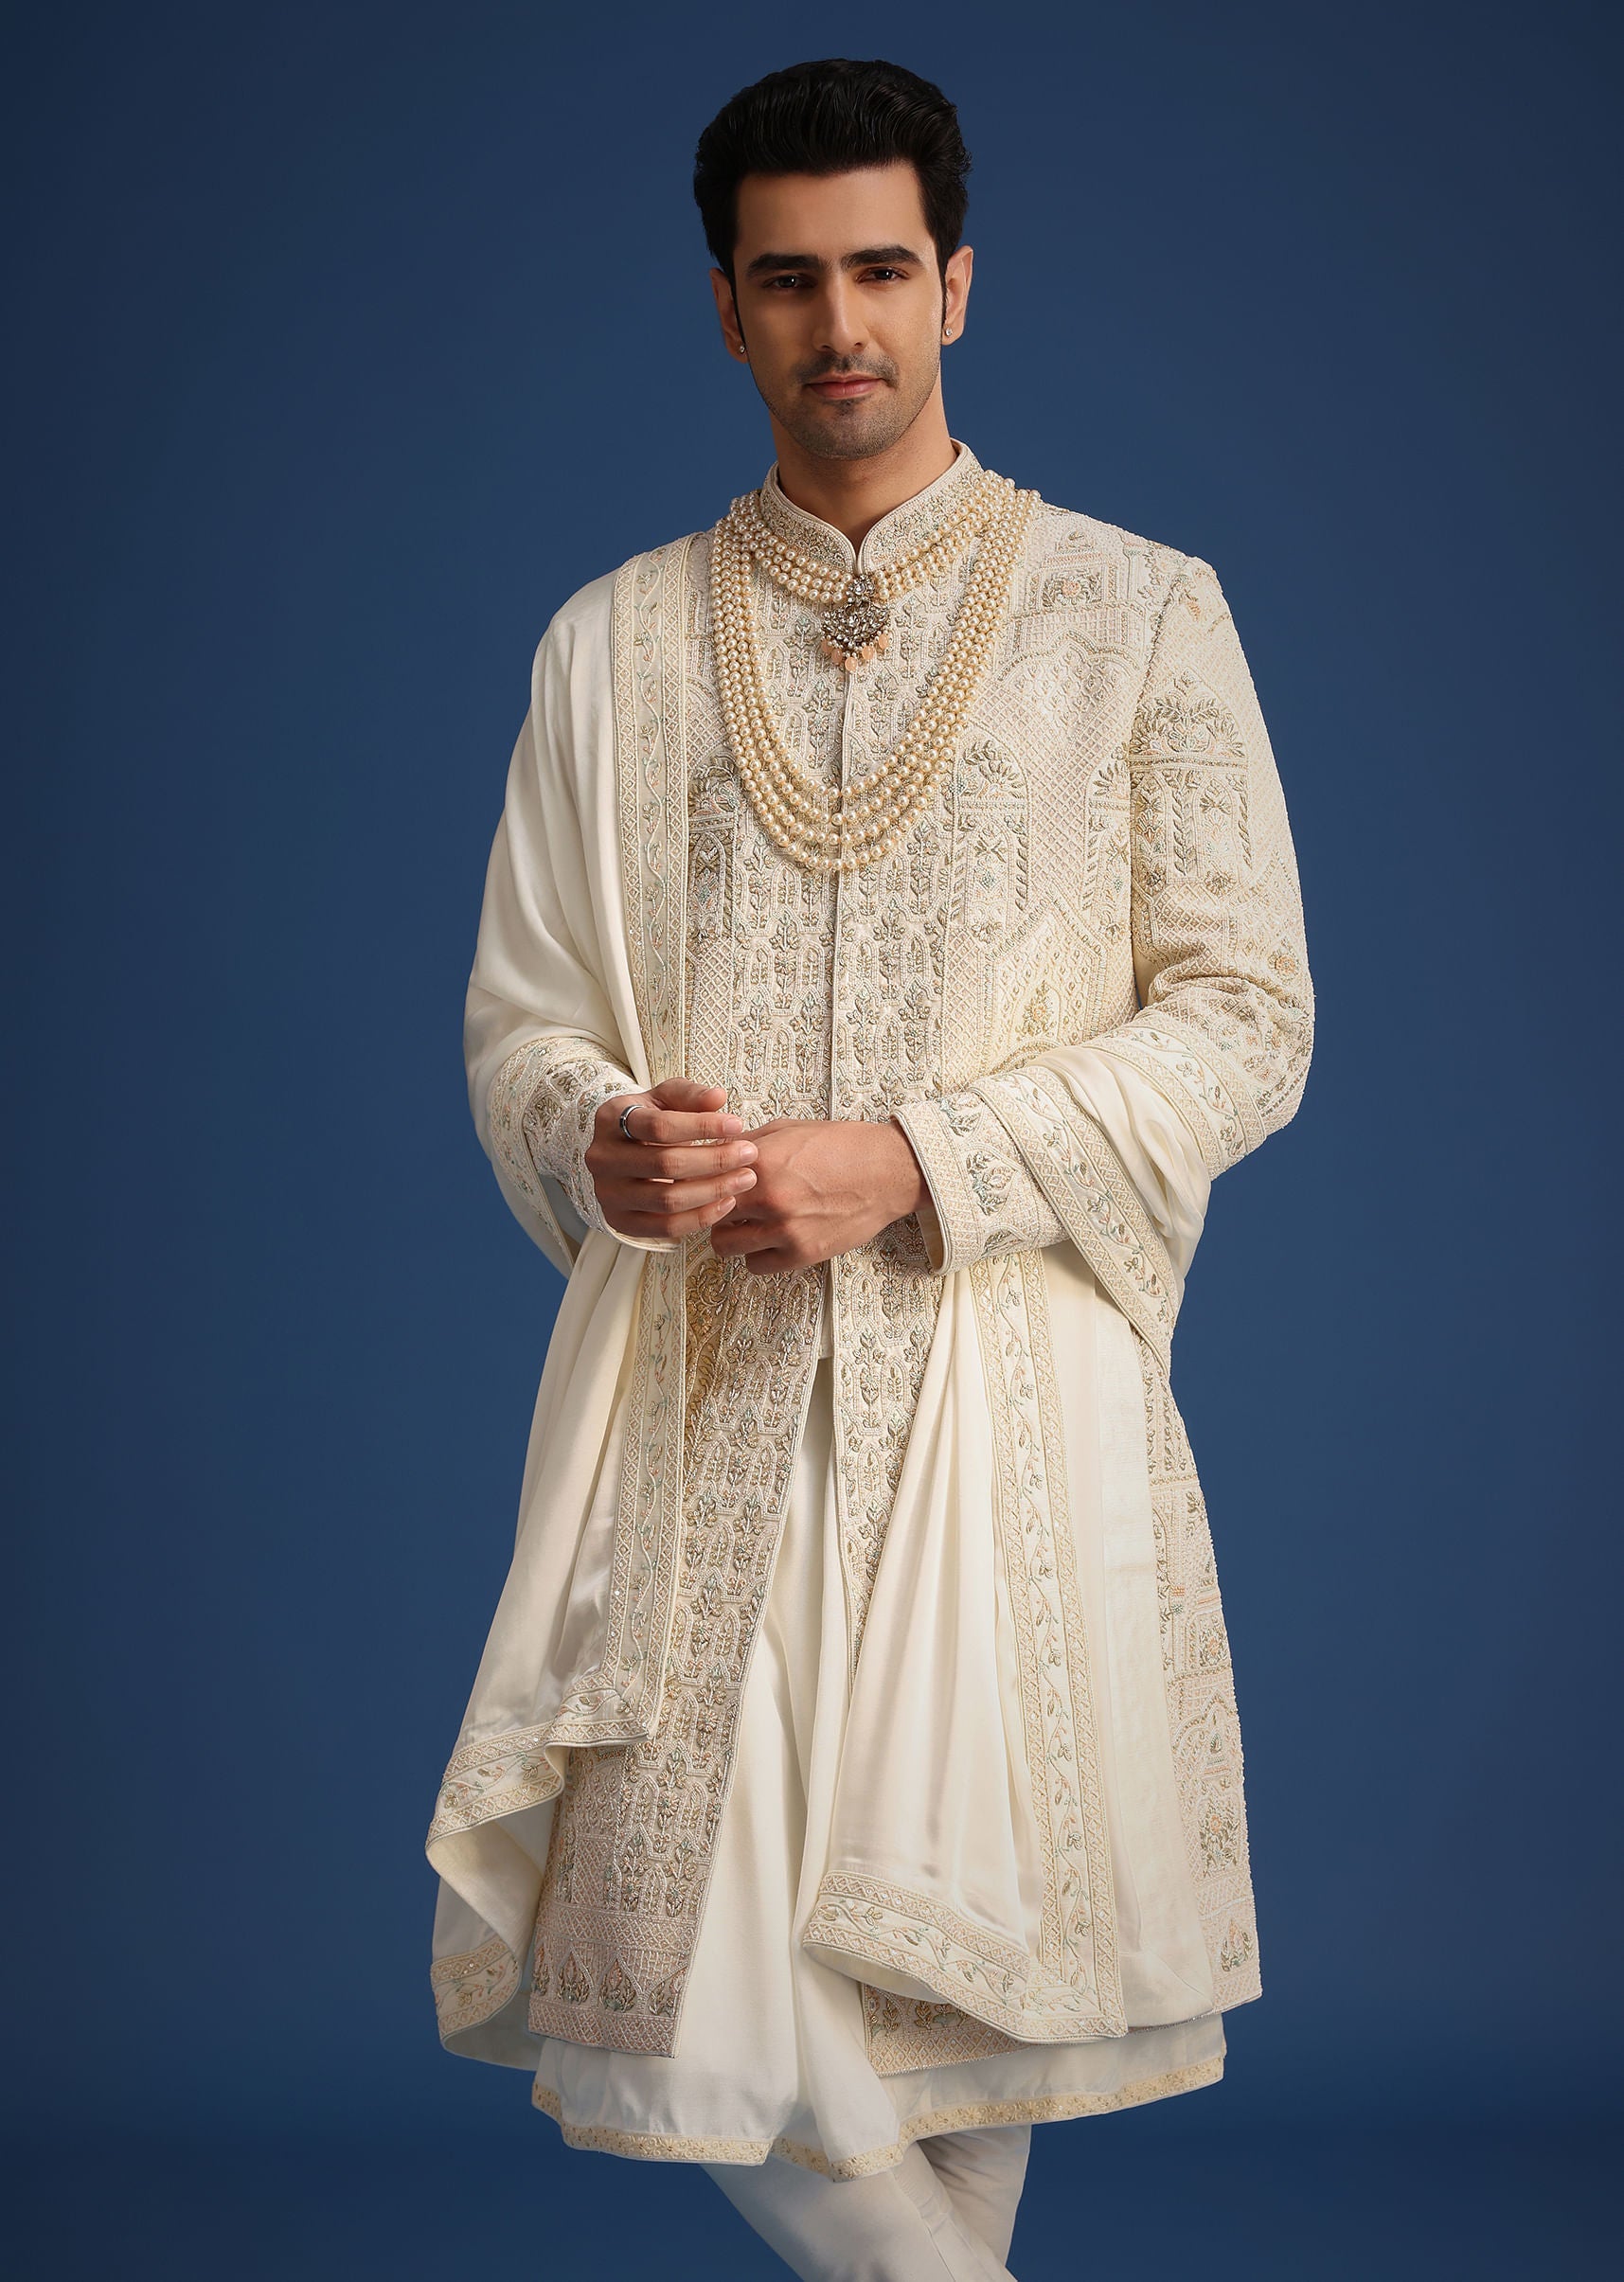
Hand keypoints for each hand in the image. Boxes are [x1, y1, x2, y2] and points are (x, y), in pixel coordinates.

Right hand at [586, 1078, 760, 1242]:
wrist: (621, 1152)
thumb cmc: (649, 1120)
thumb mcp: (664, 1098)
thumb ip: (689, 1094)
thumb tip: (718, 1097)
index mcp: (610, 1120)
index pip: (660, 1126)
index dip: (702, 1126)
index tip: (737, 1125)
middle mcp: (602, 1159)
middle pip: (666, 1164)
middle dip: (716, 1160)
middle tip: (749, 1154)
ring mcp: (608, 1194)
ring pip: (668, 1199)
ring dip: (714, 1190)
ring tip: (745, 1178)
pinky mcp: (621, 1222)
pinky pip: (666, 1227)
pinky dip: (701, 1217)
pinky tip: (727, 1202)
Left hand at [708, 1116, 925, 1272]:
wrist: (887, 1171)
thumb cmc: (841, 1145)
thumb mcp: (787, 1129)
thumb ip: (746, 1143)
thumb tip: (712, 1151)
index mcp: (761, 1162)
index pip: (703, 1179)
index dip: (700, 1181)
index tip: (704, 1183)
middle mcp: (769, 1198)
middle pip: (709, 1213)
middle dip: (713, 1208)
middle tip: (725, 1204)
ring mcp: (785, 1229)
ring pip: (725, 1246)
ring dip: (731, 1235)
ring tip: (746, 1224)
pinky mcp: (802, 1253)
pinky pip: (756, 1266)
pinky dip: (756, 1255)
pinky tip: (769, 1239)